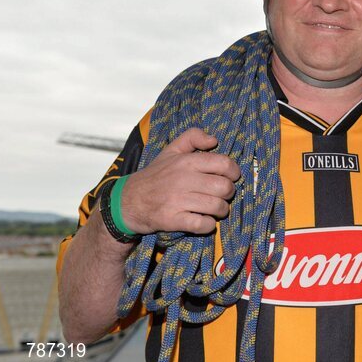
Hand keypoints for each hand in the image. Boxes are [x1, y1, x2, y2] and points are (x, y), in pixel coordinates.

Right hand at [120, 128, 240, 234]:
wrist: (127, 201)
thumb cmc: (155, 175)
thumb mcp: (171, 150)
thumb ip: (192, 137)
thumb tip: (214, 139)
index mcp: (186, 162)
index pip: (224, 164)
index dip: (233, 172)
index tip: (231, 177)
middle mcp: (183, 180)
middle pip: (225, 187)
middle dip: (228, 193)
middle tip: (222, 195)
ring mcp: (178, 201)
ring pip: (217, 206)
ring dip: (221, 210)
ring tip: (215, 209)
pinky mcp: (172, 220)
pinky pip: (203, 224)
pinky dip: (208, 225)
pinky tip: (204, 220)